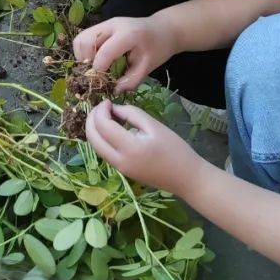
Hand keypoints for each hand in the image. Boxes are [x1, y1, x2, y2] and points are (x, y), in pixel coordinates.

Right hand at [72, 16, 174, 92]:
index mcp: (128, 34)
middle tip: (95, 74)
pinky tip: (96, 60)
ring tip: (94, 68)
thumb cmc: (158, 48)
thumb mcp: (149, 67)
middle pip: (85, 40)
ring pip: (81, 38)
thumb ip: (131, 80)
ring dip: (82, 56)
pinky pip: (84, 38)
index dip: (99, 70)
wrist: (163, 29)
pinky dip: (85, 52)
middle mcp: (112, 25)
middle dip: (86, 61)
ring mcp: (105, 23)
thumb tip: (112, 90)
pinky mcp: (101, 26)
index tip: (101, 83)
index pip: (104, 52)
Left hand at [84, 101, 201, 196]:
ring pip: (95, 146)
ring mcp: (119, 168)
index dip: (100, 110)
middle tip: (102, 107)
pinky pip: (104, 152)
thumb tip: (112, 109)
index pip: (103, 126)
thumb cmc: (175, 149)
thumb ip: (131, 113)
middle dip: (92, 119)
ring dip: (95, 129)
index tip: (107, 101)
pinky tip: (111, 128)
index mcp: (130, 148)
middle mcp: (119, 161)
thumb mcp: (154, 125)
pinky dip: (101, 138)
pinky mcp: (122, 171)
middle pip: (92, 137)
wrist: (187, 178)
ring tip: (106, 115)